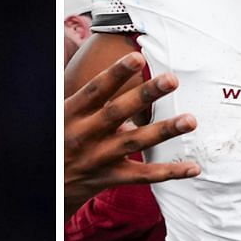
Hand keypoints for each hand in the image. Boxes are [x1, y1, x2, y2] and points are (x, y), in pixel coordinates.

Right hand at [63, 51, 198, 208]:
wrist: (47, 183)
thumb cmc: (59, 138)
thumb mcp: (61, 114)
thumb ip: (88, 98)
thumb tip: (109, 70)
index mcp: (72, 113)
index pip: (96, 89)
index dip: (116, 72)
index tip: (137, 57)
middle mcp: (85, 135)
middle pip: (118, 112)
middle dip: (146, 95)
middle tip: (171, 79)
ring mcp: (98, 158)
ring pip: (135, 142)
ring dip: (164, 131)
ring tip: (190, 120)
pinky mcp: (110, 178)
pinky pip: (143, 175)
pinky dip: (169, 172)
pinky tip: (193, 167)